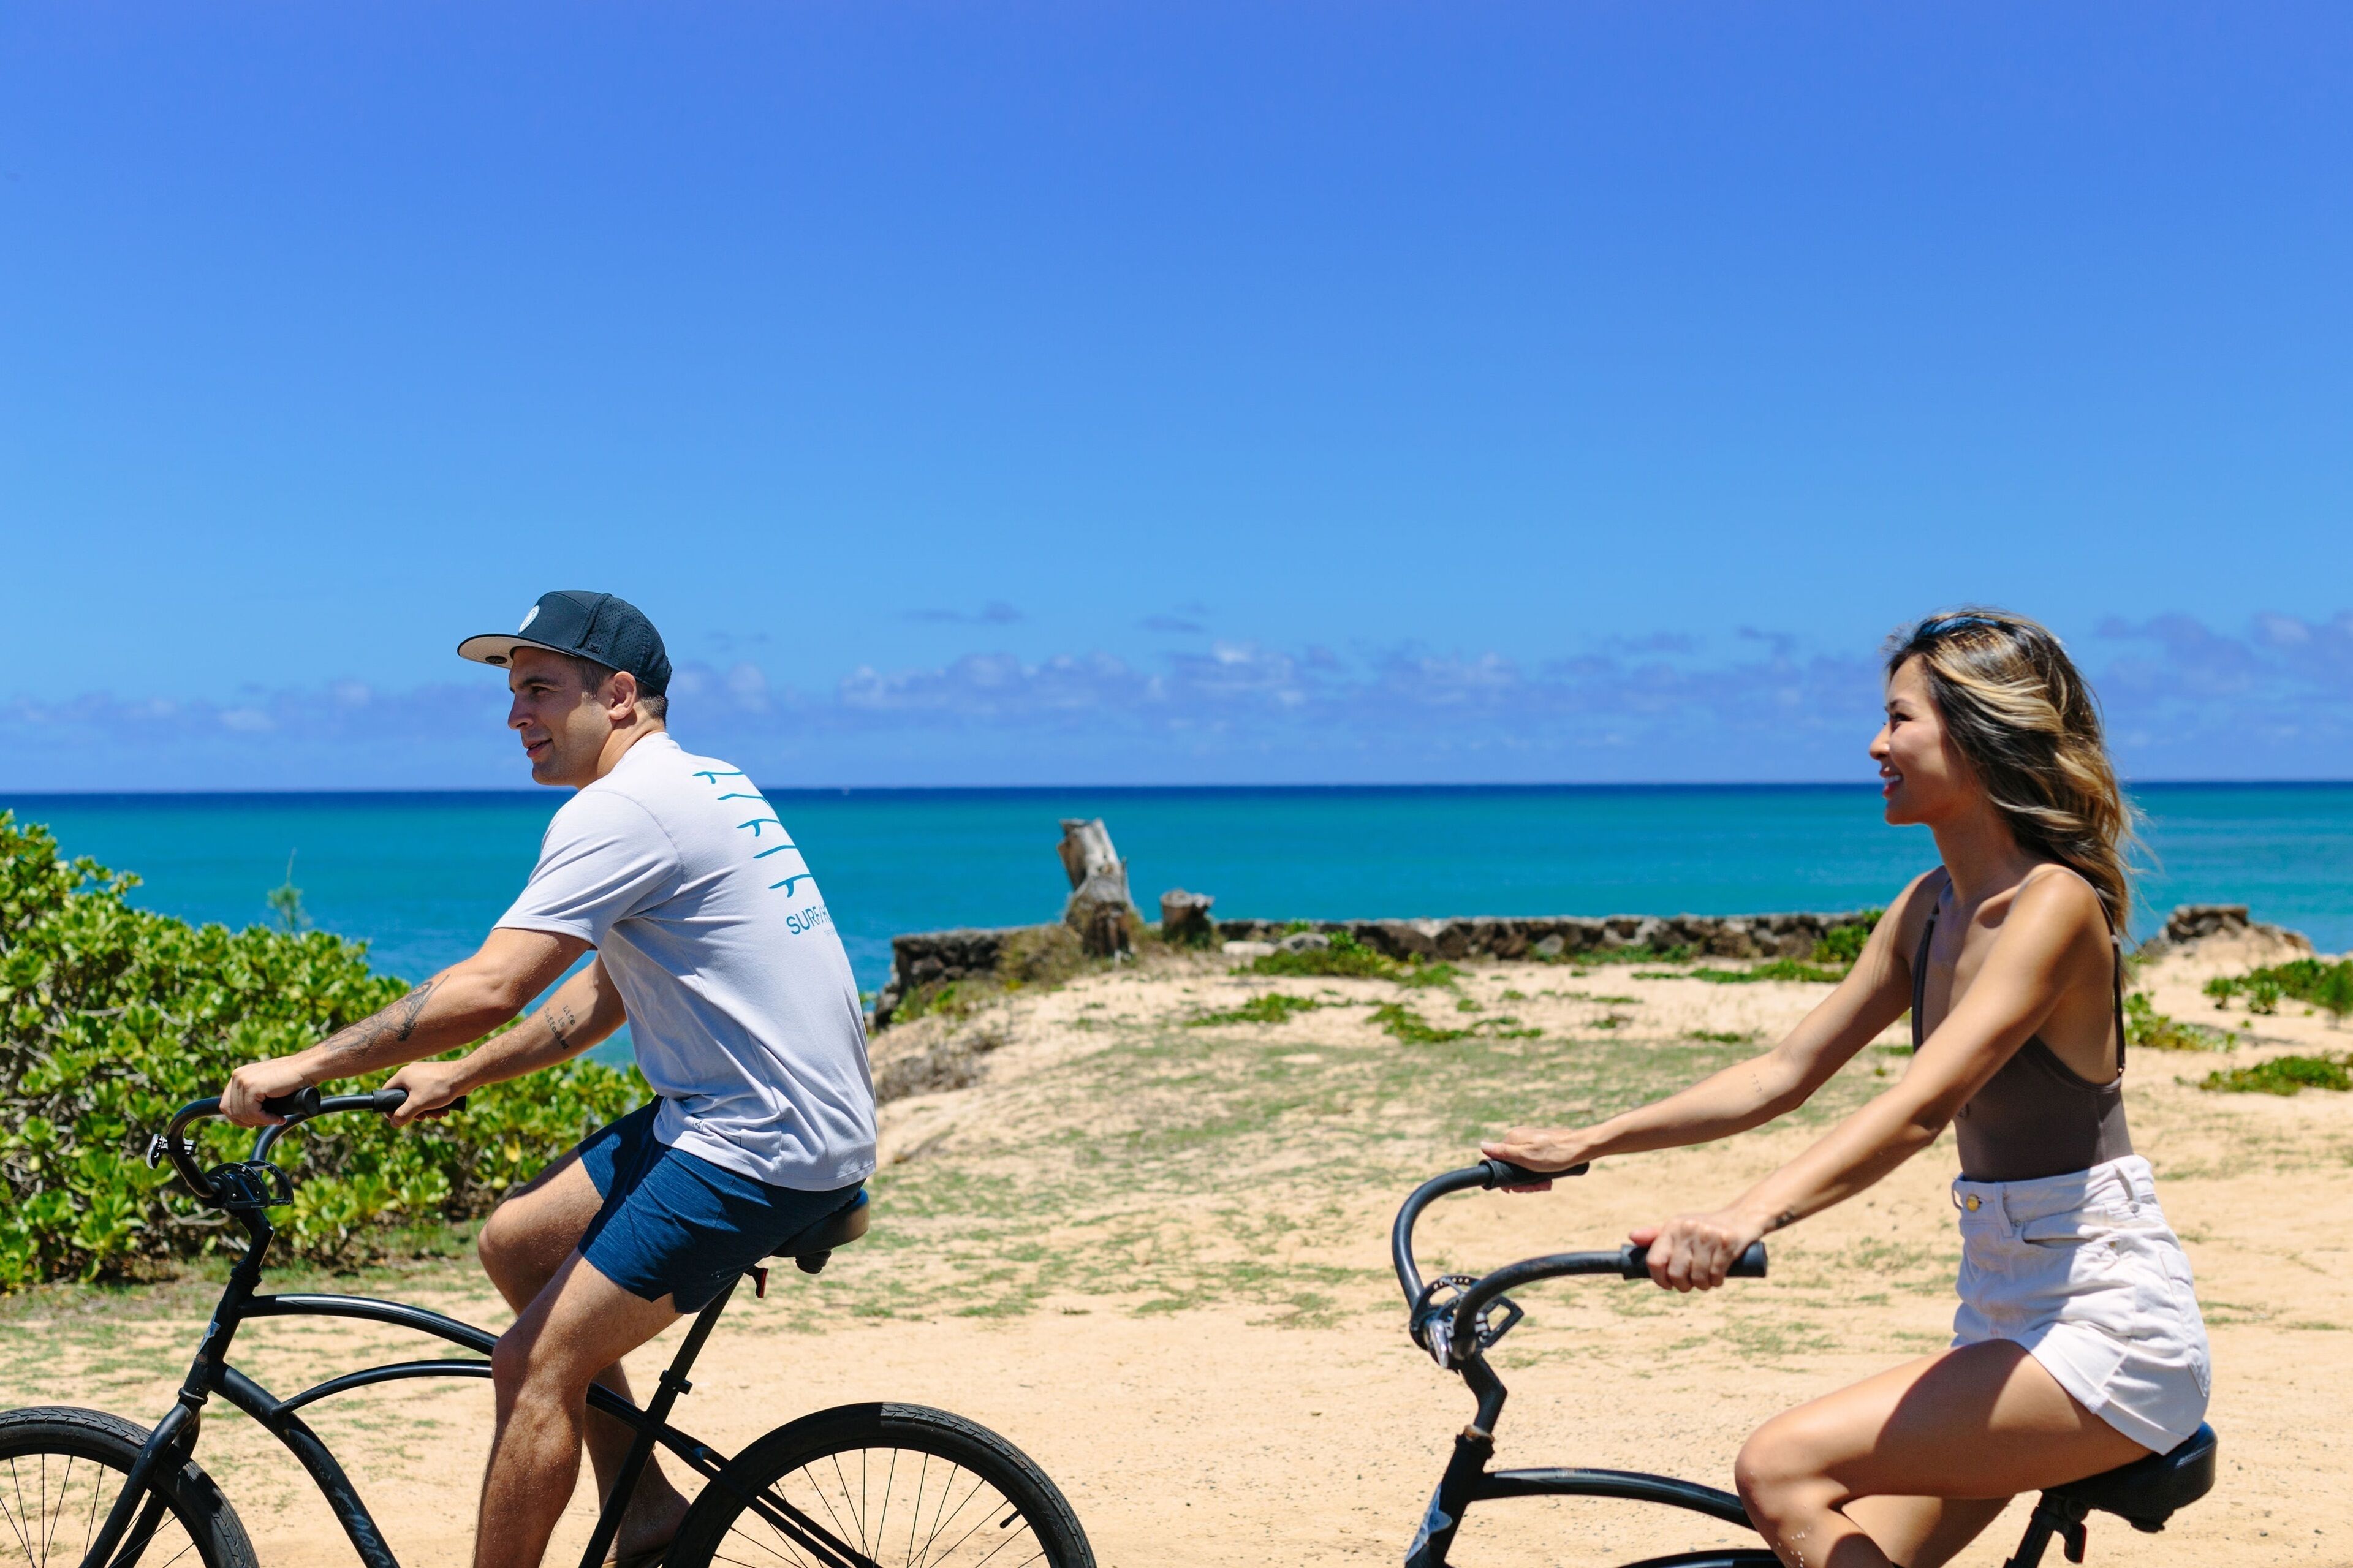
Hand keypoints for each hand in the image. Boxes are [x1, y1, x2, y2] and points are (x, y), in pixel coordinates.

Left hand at [222, 1056, 316, 1126]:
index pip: (226, 1103)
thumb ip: (253, 1094)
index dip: (238, 1118)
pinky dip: (266, 1119)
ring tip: (276, 1119)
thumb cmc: (292, 1078)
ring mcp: (243, 1081)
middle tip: (267, 1121)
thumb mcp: (266, 1085)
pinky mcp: (253, 1087)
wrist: (306, 1068)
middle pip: (232, 1111)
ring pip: (242, 1113)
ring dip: (260, 1121)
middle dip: (249, 1121)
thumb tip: (244, 1115)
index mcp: (239, 1075)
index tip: (252, 1123)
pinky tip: (278, 1118)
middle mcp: (238, 1076)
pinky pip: (253, 1112)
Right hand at [384, 1059, 472, 1126]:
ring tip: (437, 1116)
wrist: (465, 1076)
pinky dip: (434, 1104)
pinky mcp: (436, 1078)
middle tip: (421, 1119)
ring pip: (419, 1097)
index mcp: (403, 1075)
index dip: (389, 1106)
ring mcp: (425, 1075)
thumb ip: (403, 1114)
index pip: (387, 1091)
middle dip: (414, 1111)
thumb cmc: (439, 1087)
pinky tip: (443, 1111)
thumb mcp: (418, 1104)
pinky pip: (429, 1094)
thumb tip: (393, 1123)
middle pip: (405, 1097)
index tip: (395, 1118)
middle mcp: (412, 1073)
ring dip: (426, 1110)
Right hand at [1479, 1126, 1591, 1191]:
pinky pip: (1535, 1164)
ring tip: (1546, 1185)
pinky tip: (1549, 1180)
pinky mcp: (1543, 1148)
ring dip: (1533, 1180)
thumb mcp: (1525, 1156)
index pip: (1499, 1161)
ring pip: (1525, 1167)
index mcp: (1513, 1139)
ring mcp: (1532, 1143)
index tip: (1516, 1189)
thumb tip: (1481, 1145)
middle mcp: (1521, 1139)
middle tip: (1537, 1188)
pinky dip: (1540, 1174)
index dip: (1506, 1178)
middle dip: (1522, 1181)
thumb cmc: (1554, 1153)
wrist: (1581, 1148)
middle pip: (1512, 1166)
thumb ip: (1503, 1152)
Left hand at [1630, 1208, 1766, 1291]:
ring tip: (1706, 1281)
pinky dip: (1716, 1282)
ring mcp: (1708, 1235)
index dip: (1659, 1279)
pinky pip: (1716, 1275)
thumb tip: (1631, 1237)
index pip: (1655, 1260)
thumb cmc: (1705, 1227)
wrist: (1742, 1217)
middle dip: (1682, 1286)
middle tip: (1690, 1284)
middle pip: (1675, 1273)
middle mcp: (1688, 1229)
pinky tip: (1718, 1278)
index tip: (1667, 1285)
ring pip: (1697, 1277)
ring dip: (1702, 1286)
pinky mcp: (1727, 1243)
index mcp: (1672, 1226)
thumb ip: (1656, 1235)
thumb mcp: (1680, 1228)